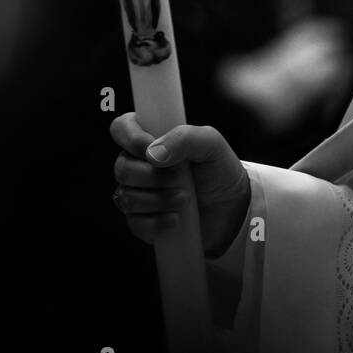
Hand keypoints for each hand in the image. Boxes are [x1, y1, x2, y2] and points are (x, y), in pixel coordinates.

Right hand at [111, 112, 250, 256]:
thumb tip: (152, 154)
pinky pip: (135, 223)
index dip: (131, 138)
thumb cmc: (218, 168)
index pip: (121, 128)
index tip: (150, 149)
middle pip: (121, 168)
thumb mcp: (211, 144)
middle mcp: (139, 164)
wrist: (231, 206)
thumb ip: (185, 137)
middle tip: (181, 179)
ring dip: (158, 200)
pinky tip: (177, 218)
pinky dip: (158, 222)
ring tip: (185, 199)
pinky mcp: (142, 220)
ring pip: (126, 198)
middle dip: (153, 176)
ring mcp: (138, 193)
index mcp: (151, 138)